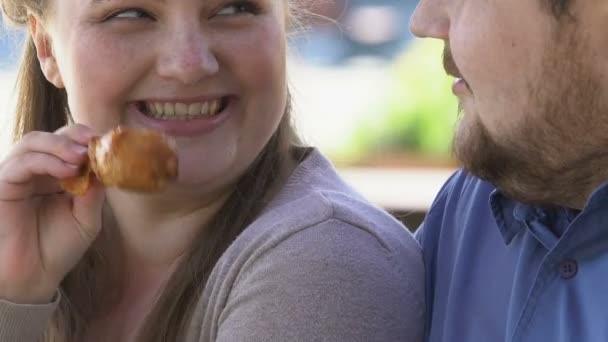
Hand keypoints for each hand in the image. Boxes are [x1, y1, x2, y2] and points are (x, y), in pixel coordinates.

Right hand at [0, 124, 104, 303]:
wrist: (34, 277)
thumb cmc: (59, 249)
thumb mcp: (87, 220)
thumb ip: (93, 194)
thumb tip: (103, 169)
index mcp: (59, 176)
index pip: (72, 144)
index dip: (88, 139)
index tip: (108, 142)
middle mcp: (38, 171)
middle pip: (54, 136)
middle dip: (75, 136)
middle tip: (93, 144)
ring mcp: (19, 176)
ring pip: (34, 142)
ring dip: (60, 144)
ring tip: (81, 157)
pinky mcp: (3, 184)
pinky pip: (21, 162)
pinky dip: (45, 160)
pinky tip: (67, 170)